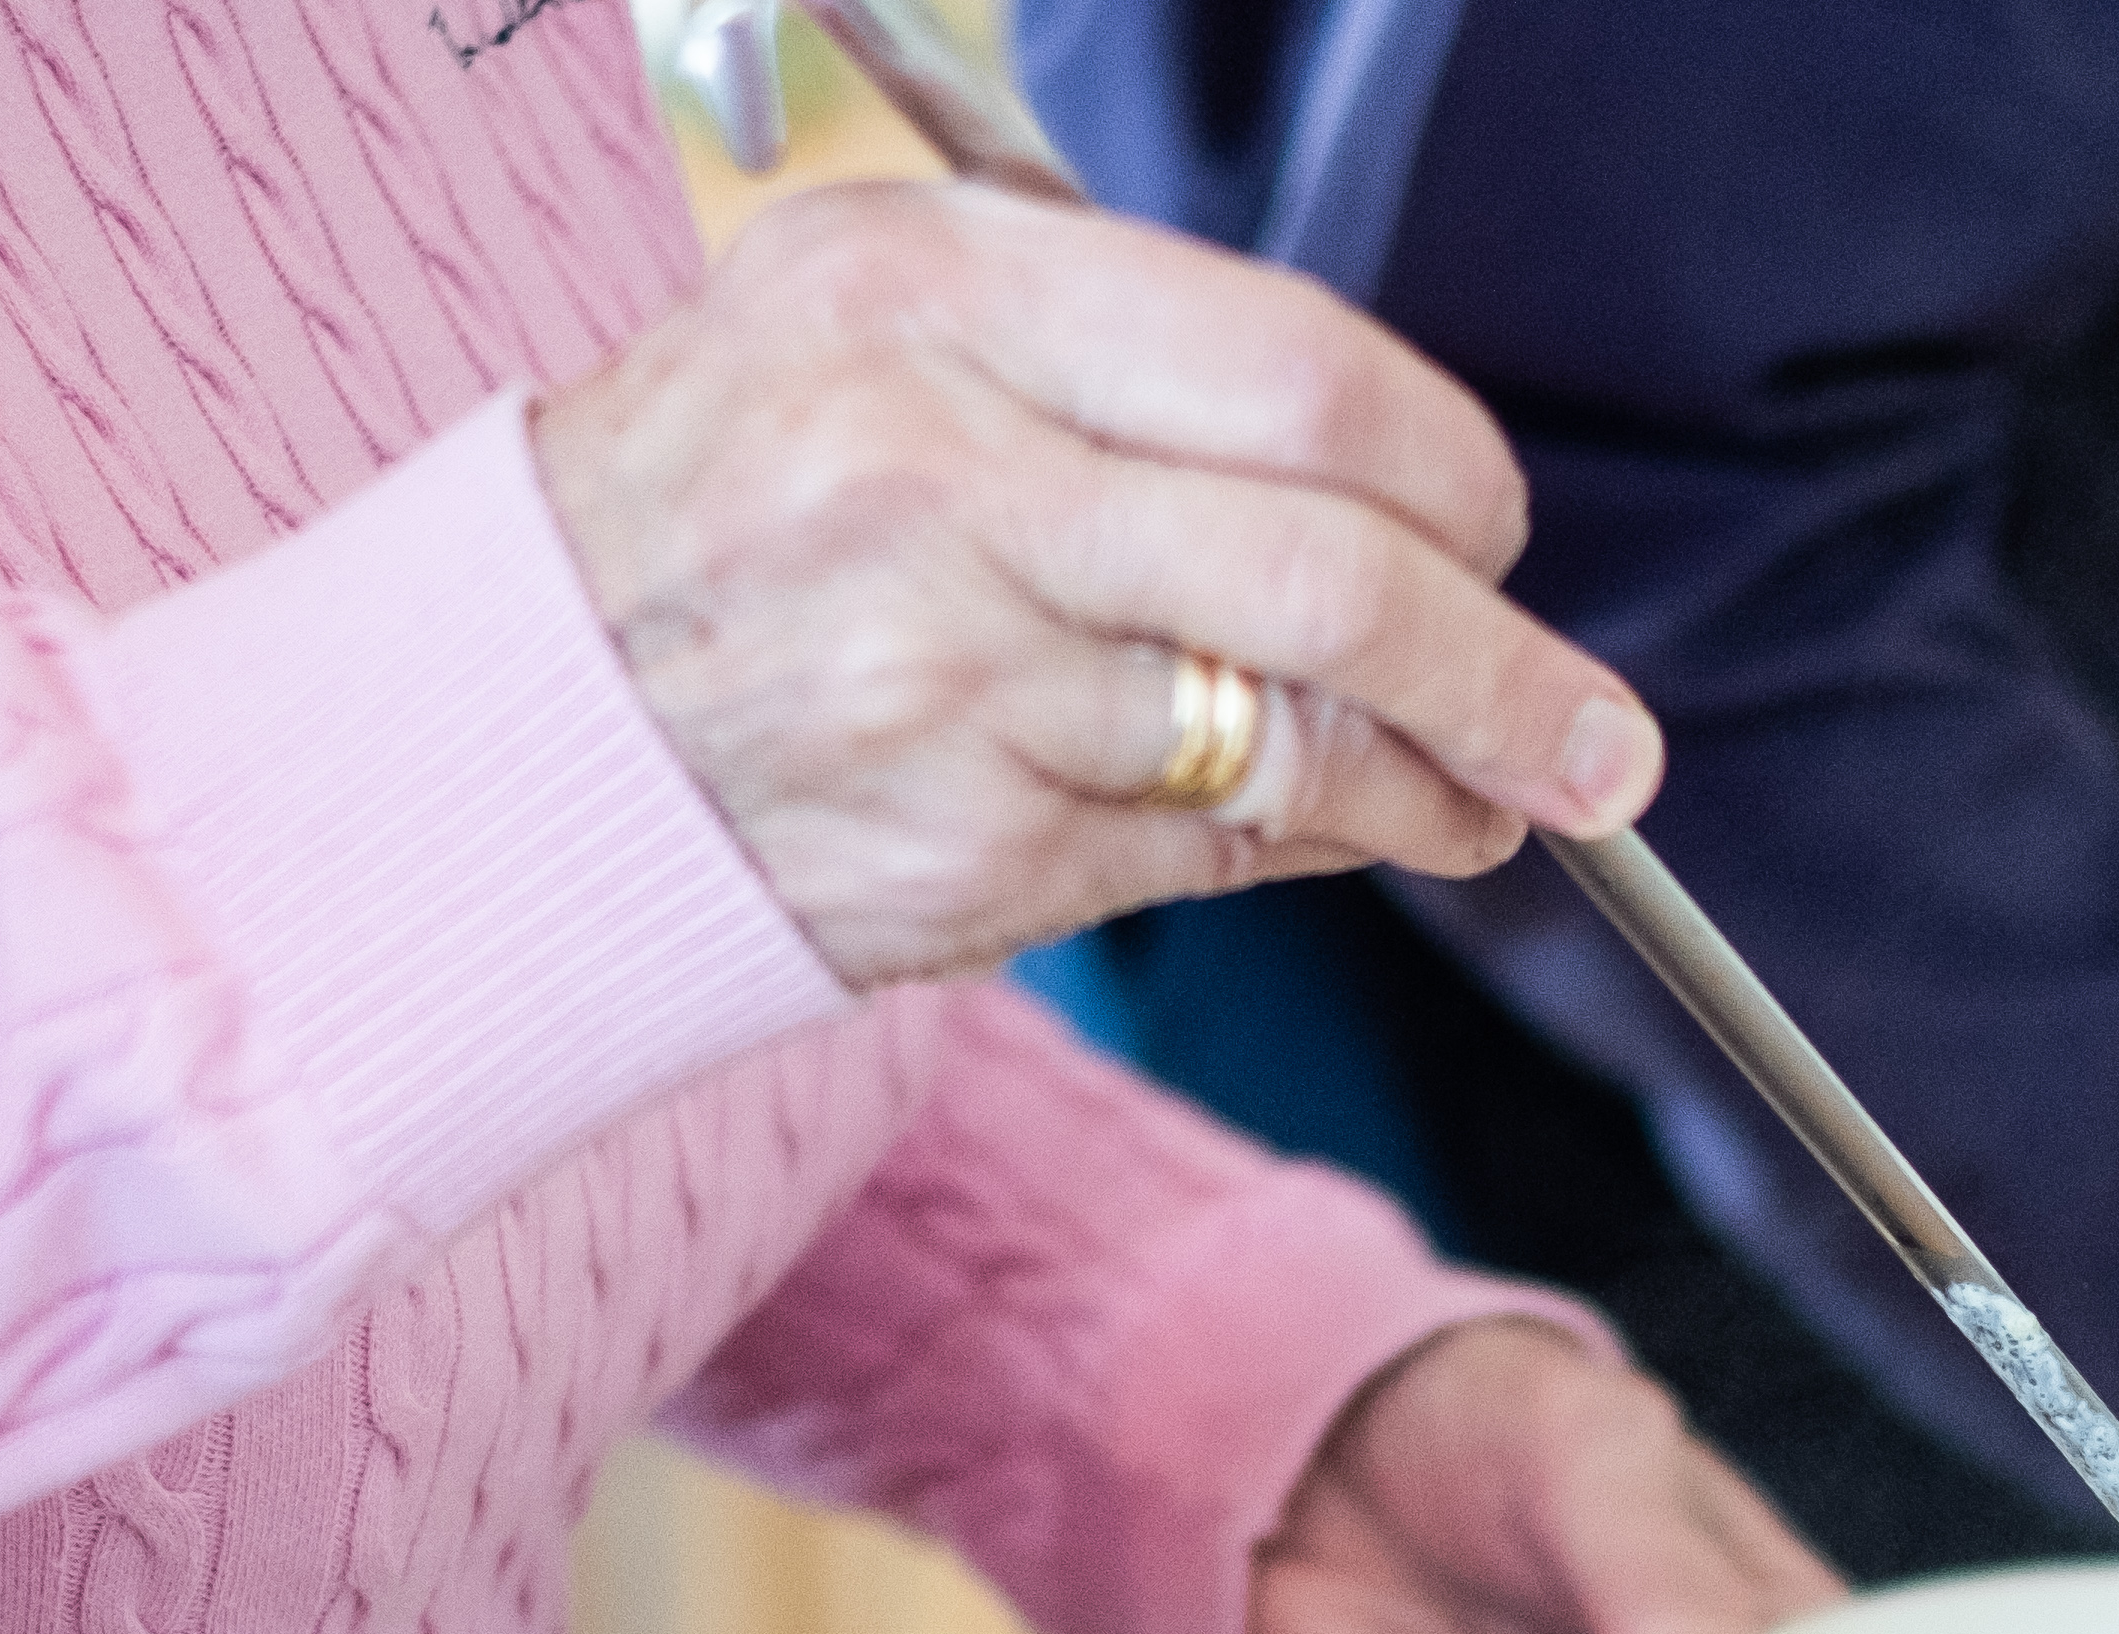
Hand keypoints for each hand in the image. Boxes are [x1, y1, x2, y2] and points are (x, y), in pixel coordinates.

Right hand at [532, 182, 1663, 984]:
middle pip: (1339, 576)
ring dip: (1437, 785)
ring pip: (1294, 739)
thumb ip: (1132, 363)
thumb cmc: (736, 493)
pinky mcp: (959, 849)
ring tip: (1497, 796)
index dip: (1454, 472)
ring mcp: (945, 682)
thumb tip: (1405, 486)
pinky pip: (1207, 848)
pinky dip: (1303, 845)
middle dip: (1511, 671)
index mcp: (928, 299)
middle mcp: (933, 478)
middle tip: (1601, 735)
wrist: (517, 723)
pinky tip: (1339, 829)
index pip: (1303, 382)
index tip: (1501, 523)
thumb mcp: (882, 323)